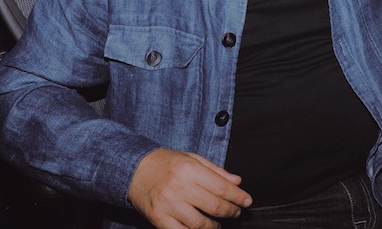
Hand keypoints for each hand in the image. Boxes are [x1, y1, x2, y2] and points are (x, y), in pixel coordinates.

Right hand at [127, 148, 252, 228]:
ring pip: (200, 224)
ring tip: (217, 222)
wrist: (134, 169)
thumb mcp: (192, 159)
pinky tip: (200, 228)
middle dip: (230, 211)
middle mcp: (179, 187)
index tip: (246, 201)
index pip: (221, 187)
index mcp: (189, 169)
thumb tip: (237, 182)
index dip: (238, 197)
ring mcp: (168, 205)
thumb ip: (216, 171)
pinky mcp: (158, 218)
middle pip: (214, 206)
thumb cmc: (165, 163)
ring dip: (214, 226)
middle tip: (235, 212)